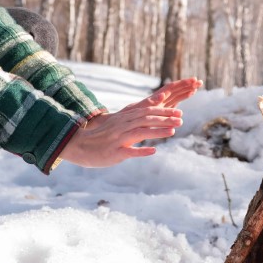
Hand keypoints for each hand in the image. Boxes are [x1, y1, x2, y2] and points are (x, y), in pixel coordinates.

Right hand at [60, 77, 202, 167]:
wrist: (80, 146)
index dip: (164, 111)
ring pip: (140, 132)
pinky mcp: (114, 152)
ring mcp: (118, 139)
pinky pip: (129, 151)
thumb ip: (136, 117)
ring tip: (173, 131)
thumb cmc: (103, 136)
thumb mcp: (119, 123)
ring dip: (158, 131)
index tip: (179, 112)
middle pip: (146, 119)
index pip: (148, 112)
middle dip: (165, 119)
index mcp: (125, 119)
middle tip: (182, 119)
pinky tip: (154, 151)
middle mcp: (123, 126)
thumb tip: (153, 110)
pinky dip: (141, 151)